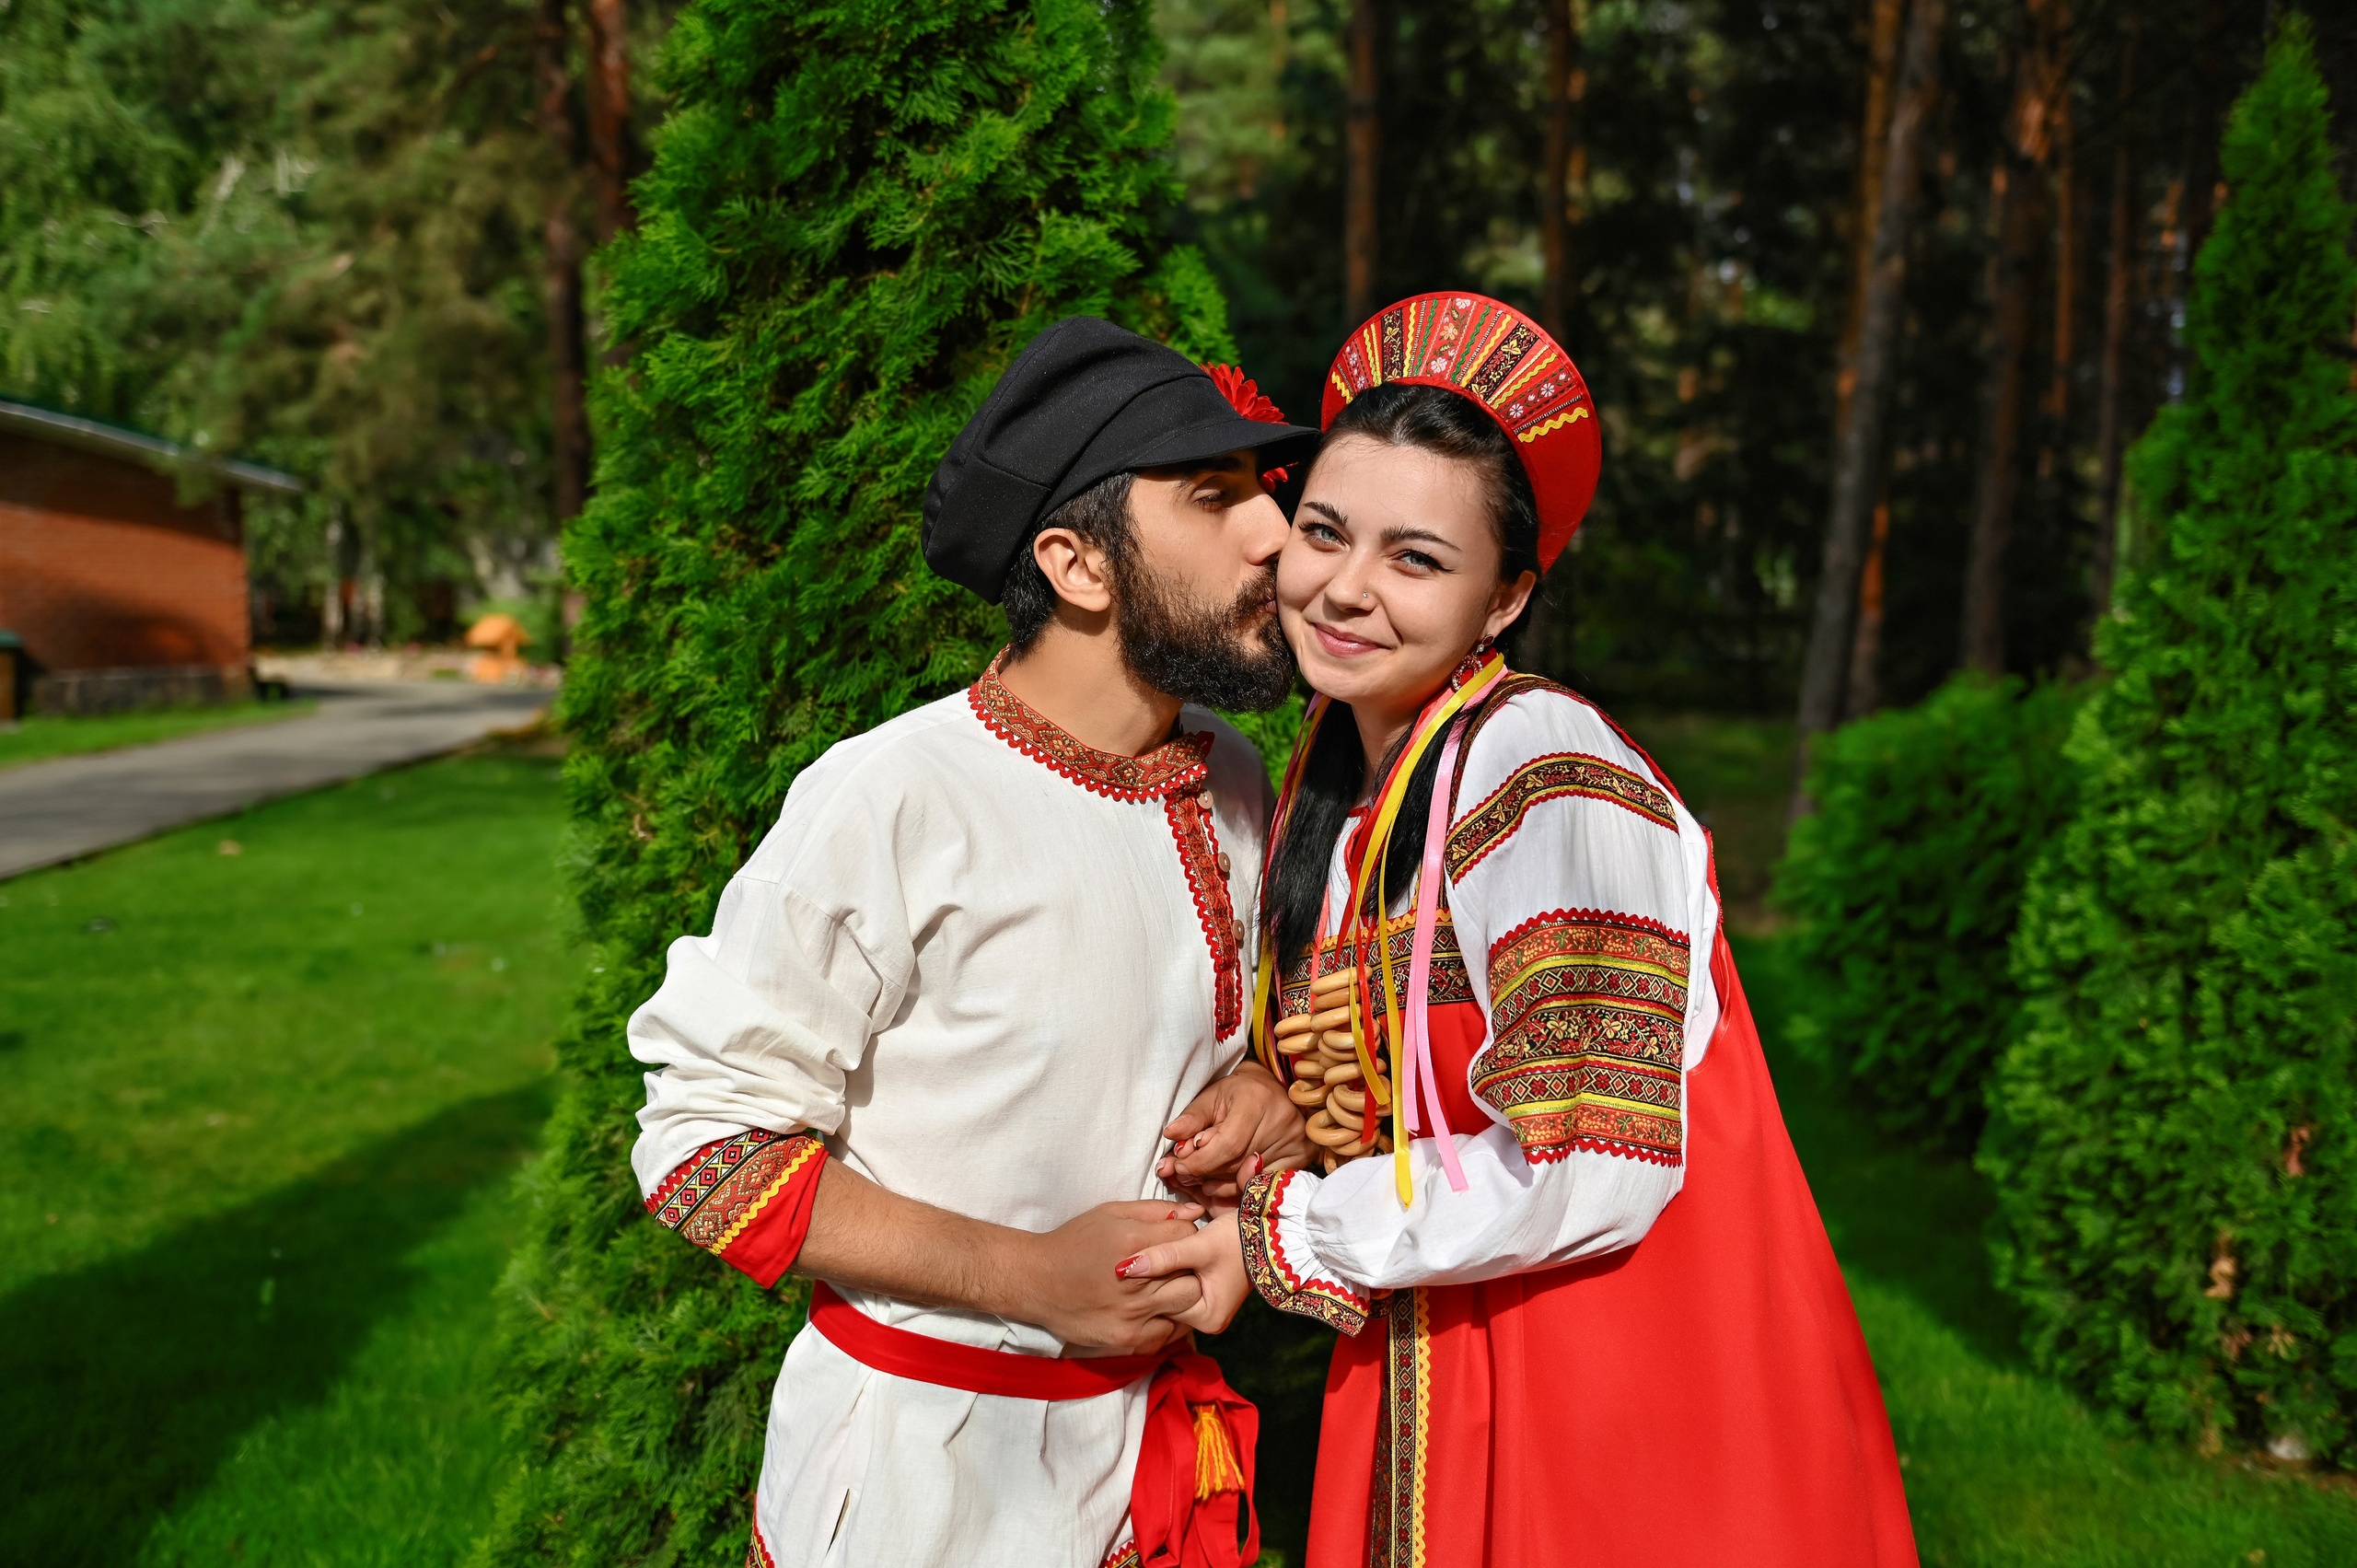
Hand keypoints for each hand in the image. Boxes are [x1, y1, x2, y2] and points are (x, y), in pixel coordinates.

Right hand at [1007, 1201, 1206, 1354]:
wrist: (1037, 1281)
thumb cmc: (1075, 1242)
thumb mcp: (1110, 1213)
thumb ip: (1155, 1211)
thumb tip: (1195, 1211)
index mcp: (1131, 1241)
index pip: (1187, 1235)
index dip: (1186, 1235)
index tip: (1175, 1240)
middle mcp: (1135, 1279)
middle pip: (1193, 1270)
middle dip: (1190, 1264)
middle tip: (1175, 1264)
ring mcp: (1133, 1312)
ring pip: (1188, 1301)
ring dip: (1183, 1292)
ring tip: (1167, 1287)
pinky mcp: (1129, 1337)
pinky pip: (1170, 1331)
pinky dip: (1169, 1319)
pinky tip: (1156, 1309)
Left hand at [1120, 1209, 1249, 1334]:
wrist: (1266, 1230)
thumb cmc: (1235, 1239)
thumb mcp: (1198, 1245)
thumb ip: (1164, 1256)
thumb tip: (1127, 1267)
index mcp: (1208, 1317)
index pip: (1162, 1303)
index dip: (1148, 1280)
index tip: (1131, 1259)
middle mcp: (1209, 1320)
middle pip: (1167, 1301)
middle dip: (1154, 1279)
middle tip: (1136, 1255)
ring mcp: (1210, 1309)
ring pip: (1172, 1293)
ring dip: (1163, 1275)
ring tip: (1149, 1254)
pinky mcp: (1210, 1295)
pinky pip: (1182, 1287)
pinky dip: (1173, 1274)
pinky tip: (1164, 1257)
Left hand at [1158, 1062, 1312, 1202]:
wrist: (1271, 1088)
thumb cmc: (1237, 1093)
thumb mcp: (1211, 1097)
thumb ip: (1192, 1118)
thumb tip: (1171, 1134)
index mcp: (1257, 1099)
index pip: (1229, 1144)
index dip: (1201, 1161)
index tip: (1180, 1167)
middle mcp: (1282, 1119)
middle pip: (1237, 1163)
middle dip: (1205, 1172)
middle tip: (1184, 1174)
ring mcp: (1295, 1140)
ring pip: (1248, 1176)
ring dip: (1219, 1182)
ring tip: (1202, 1178)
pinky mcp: (1302, 1156)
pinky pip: (1264, 1182)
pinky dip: (1239, 1185)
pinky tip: (1224, 1181)